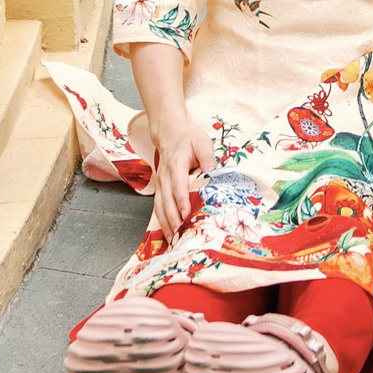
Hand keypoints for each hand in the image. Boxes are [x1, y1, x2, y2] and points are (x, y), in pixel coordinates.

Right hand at [147, 118, 210, 236]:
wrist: (169, 132)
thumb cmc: (188, 138)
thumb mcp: (202, 142)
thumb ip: (208, 158)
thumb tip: (214, 173)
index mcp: (176, 163)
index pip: (178, 185)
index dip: (182, 201)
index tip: (187, 215)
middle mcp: (165, 175)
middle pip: (166, 200)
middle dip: (173, 218)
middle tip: (180, 234)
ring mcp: (160, 182)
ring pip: (159, 206)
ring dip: (165, 223)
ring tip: (173, 239)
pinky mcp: (159, 187)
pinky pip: (158, 206)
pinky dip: (161, 221)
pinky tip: (168, 233)